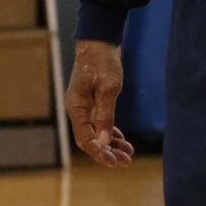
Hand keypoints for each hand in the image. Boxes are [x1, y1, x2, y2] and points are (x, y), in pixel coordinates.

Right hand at [64, 40, 134, 167]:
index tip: (115, 162)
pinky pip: (99, 124)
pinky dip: (110, 132)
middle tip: (126, 162)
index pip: (85, 140)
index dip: (100, 153)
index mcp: (77, 108)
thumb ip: (106, 114)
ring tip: (128, 154)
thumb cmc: (103, 63)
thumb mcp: (109, 88)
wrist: (99, 43)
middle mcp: (77, 110)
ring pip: (96, 133)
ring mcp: (84, 107)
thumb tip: (105, 140)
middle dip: (107, 152)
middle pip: (90, 140)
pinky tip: (122, 140)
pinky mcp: (92, 102)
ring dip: (111, 144)